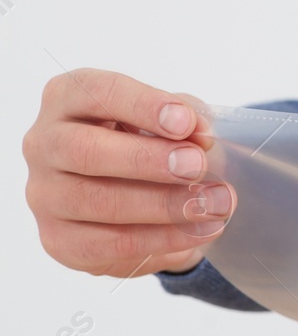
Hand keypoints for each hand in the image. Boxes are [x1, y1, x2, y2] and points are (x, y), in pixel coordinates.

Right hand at [23, 69, 230, 276]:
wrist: (141, 195)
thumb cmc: (150, 140)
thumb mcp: (171, 117)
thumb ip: (186, 117)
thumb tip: (200, 135)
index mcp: (67, 99)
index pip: (95, 92)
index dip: (142, 105)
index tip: (186, 123)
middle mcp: (44, 144)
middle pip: (84, 151)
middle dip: (147, 160)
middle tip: (197, 166)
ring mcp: (45, 195)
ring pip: (97, 202)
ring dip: (164, 205)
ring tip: (216, 203)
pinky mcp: (58, 240)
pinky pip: (109, 244)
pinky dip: (162, 238)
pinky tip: (201, 230)